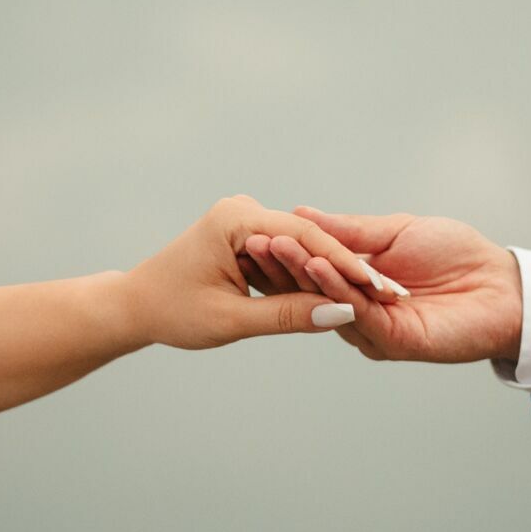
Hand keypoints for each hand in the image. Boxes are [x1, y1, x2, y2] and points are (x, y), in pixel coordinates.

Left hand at [120, 196, 395, 349]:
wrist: (136, 306)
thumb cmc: (173, 312)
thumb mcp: (232, 320)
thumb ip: (288, 316)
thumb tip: (342, 314)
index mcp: (236, 219)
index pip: (305, 240)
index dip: (346, 267)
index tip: (382, 292)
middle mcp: (244, 211)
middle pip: (311, 241)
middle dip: (350, 270)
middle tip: (394, 296)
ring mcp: (247, 221)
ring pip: (304, 249)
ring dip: (337, 275)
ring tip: (380, 299)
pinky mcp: (249, 237)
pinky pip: (291, 256)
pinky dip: (314, 277)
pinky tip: (349, 296)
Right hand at [240, 208, 521, 362]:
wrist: (502, 285)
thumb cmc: (456, 255)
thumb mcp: (396, 230)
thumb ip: (350, 229)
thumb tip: (303, 214)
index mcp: (356, 284)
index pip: (311, 269)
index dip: (286, 252)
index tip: (258, 230)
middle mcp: (358, 310)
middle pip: (311, 290)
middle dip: (284, 265)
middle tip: (255, 242)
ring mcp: (373, 329)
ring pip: (329, 303)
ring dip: (304, 275)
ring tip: (282, 247)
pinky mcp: (393, 341)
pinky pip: (358, 315)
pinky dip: (337, 290)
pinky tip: (320, 265)